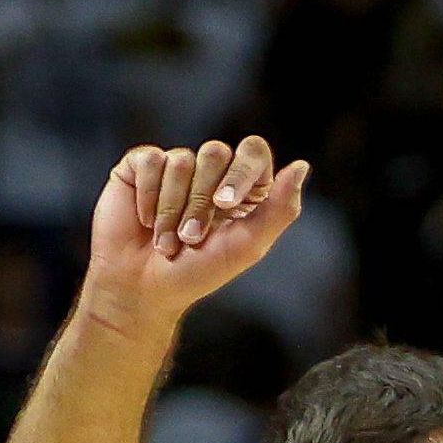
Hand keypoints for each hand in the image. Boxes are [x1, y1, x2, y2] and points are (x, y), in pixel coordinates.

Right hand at [83, 137, 311, 332]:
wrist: (141, 290)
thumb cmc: (197, 273)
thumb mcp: (246, 246)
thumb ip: (280, 210)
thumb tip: (302, 165)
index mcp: (243, 187)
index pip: (253, 152)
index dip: (240, 172)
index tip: (224, 204)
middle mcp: (211, 171)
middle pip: (215, 153)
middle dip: (201, 202)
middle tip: (190, 239)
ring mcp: (176, 166)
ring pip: (182, 160)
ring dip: (172, 209)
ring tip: (166, 242)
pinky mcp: (142, 166)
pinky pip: (150, 160)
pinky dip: (148, 196)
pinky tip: (145, 220)